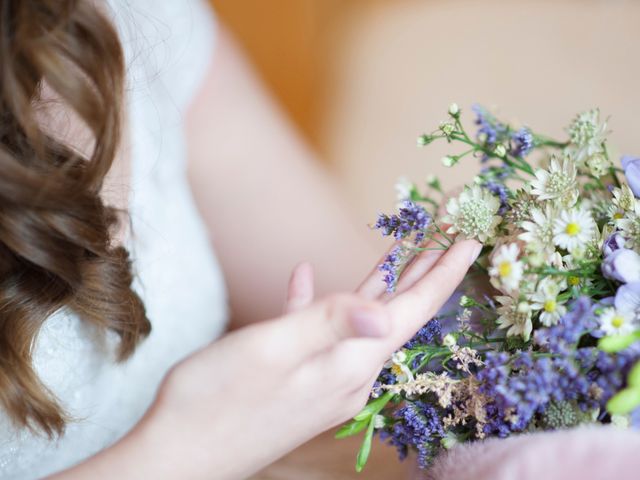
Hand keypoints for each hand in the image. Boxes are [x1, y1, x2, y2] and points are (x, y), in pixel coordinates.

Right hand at [66, 239, 479, 479]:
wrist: (177, 456)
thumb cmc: (214, 401)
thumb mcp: (269, 351)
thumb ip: (328, 324)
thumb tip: (384, 312)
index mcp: (348, 363)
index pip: (412, 310)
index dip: (444, 271)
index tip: (471, 238)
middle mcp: (346, 374)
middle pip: (397, 314)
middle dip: (425, 272)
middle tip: (450, 235)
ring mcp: (322, 378)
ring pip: (362, 320)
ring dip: (381, 284)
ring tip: (400, 250)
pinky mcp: (297, 380)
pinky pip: (320, 331)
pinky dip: (321, 303)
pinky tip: (305, 278)